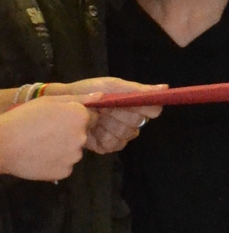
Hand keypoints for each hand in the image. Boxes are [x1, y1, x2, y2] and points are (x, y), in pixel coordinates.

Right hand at [0, 98, 90, 179]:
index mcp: (80, 117)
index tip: (56, 120)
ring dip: (63, 149)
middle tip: (45, 133)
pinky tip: (40, 157)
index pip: (88, 118)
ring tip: (40, 145)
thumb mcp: (48, 101)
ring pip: (73, 151)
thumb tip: (101, 96)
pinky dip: (55, 162)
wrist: (2, 144)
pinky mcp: (65, 172)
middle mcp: (82, 137)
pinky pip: (65, 165)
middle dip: (69, 133)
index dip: (72, 118)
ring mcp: (74, 156)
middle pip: (81, 135)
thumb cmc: (22, 118)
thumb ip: (77, 98)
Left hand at [49, 78, 165, 152]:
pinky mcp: (106, 145)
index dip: (142, 109)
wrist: (60, 104)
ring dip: (109, 128)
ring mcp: (118, 133)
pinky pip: (114, 146)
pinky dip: (101, 139)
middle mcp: (130, 119)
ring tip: (95, 120)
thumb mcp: (111, 86)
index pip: (152, 110)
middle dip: (119, 117)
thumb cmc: (87, 91)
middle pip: (137, 124)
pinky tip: (92, 132)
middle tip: (104, 110)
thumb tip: (165, 88)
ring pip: (126, 136)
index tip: (127, 104)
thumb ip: (136, 89)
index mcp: (133, 103)